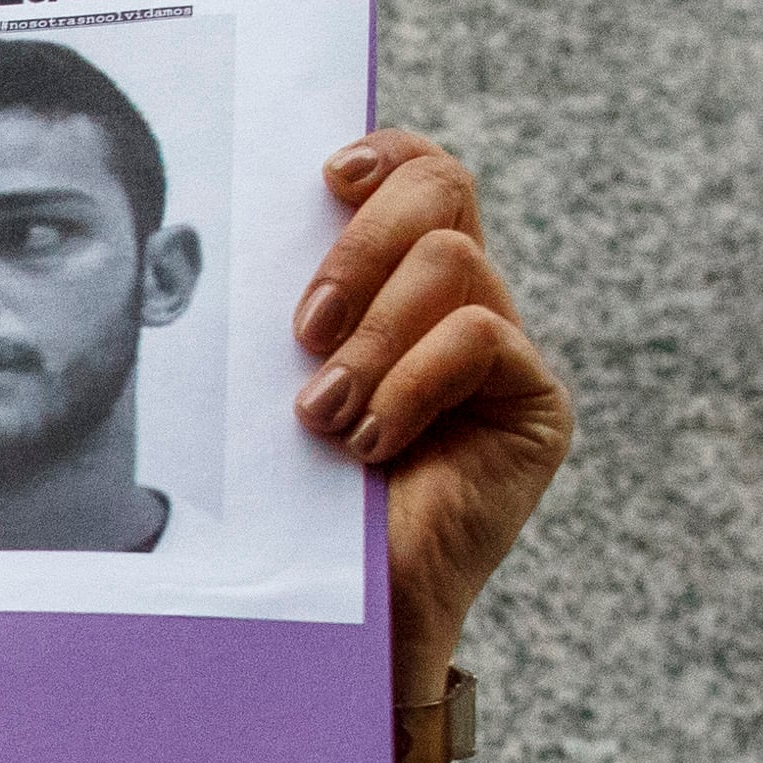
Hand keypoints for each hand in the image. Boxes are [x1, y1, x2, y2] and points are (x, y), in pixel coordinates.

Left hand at [287, 130, 571, 679]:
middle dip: (361, 245)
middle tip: (304, 331)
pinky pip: (479, 338)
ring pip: (450, 262)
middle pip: (441, 191)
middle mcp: (461, 302)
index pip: (418, 171)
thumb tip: (228, 227)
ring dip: (372, 337)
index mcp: (398, 282)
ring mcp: (503, 351)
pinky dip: (413, 383)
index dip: (385, 154)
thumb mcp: (277, 377)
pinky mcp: (534, 405)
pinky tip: (374, 444)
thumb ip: (293, 304)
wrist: (338, 608)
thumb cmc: (292, 494)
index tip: (327, 179)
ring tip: (327, 415)